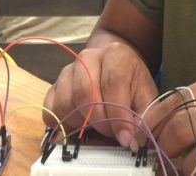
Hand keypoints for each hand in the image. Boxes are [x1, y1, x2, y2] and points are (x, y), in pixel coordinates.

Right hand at [43, 41, 157, 144]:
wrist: (114, 67)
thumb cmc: (131, 82)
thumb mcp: (145, 95)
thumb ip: (144, 116)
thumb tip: (132, 140)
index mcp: (115, 54)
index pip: (112, 84)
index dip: (118, 115)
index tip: (125, 137)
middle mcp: (88, 58)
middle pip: (85, 94)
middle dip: (99, 121)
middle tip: (111, 133)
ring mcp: (68, 71)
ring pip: (65, 103)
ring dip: (81, 123)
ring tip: (97, 126)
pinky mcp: (54, 86)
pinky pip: (51, 110)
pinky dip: (62, 124)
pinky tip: (79, 125)